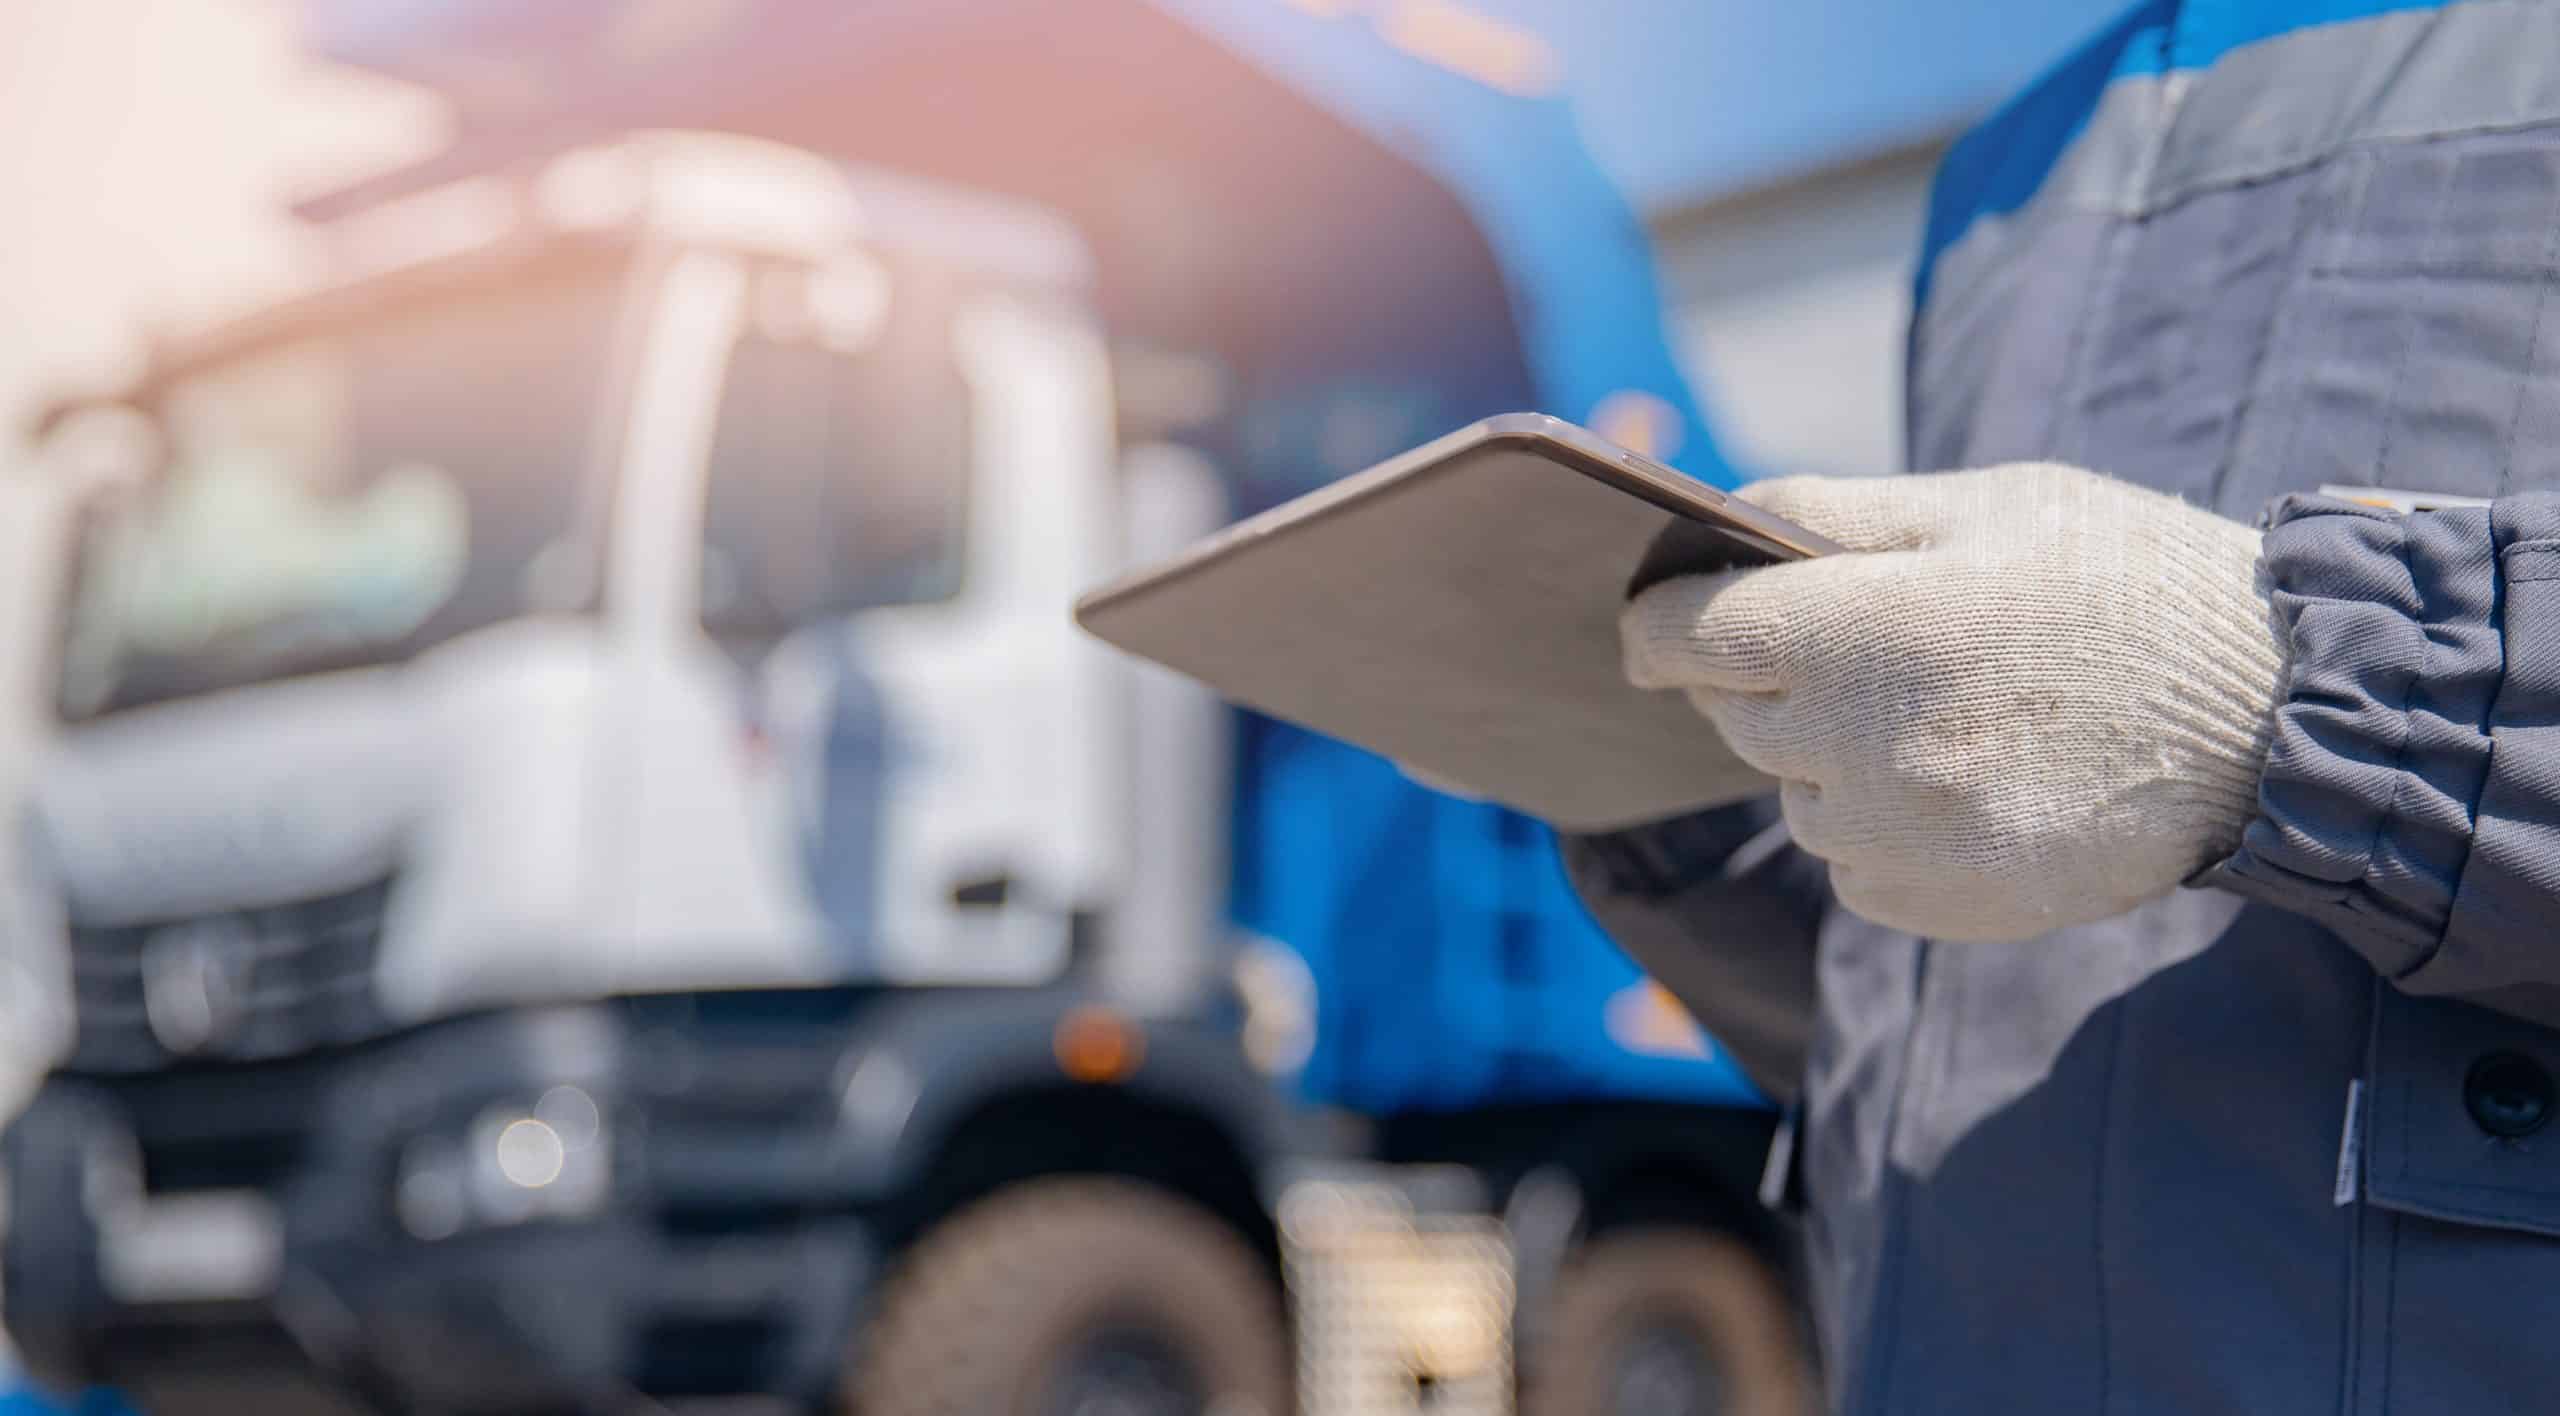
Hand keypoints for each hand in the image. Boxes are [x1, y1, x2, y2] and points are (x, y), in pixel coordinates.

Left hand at [1622, 464, 2284, 941]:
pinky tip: (1972, 782)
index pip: (1684, 635)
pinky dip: (1881, 827)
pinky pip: (1850, 863)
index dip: (1659, 622)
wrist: (2268, 720)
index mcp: (1860, 628)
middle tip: (1865, 646)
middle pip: (1733, 712)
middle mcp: (1857, 743)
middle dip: (1766, 675)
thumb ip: (1832, 514)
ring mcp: (1893, 836)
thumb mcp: (1985, 507)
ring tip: (1948, 714)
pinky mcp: (1932, 902)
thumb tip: (1713, 523)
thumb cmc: (2120, 586)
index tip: (1657, 621)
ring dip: (1831, 755)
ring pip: (1793, 790)